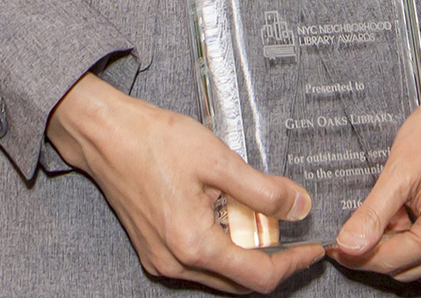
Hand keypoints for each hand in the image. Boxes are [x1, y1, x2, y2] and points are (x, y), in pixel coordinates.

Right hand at [47, 73, 323, 293]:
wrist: (106, 136)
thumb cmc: (156, 142)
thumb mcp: (219, 160)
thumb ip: (263, 190)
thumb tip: (299, 208)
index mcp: (195, 245)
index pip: (259, 277)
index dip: (293, 264)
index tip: (313, 247)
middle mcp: (176, 264)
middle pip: (240, 283)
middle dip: (273, 262)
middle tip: (296, 234)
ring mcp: (162, 262)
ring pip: (220, 276)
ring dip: (247, 256)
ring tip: (265, 222)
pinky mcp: (154, 252)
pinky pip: (200, 265)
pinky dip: (223, 250)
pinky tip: (232, 219)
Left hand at [328, 0, 420, 281]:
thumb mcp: (400, 169)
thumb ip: (373, 215)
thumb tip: (347, 248)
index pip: (390, 262)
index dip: (357, 254)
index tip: (335, 245)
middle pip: (410, 267)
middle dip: (384, 246)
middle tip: (371, 214)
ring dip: (409, 240)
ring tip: (402, 201)